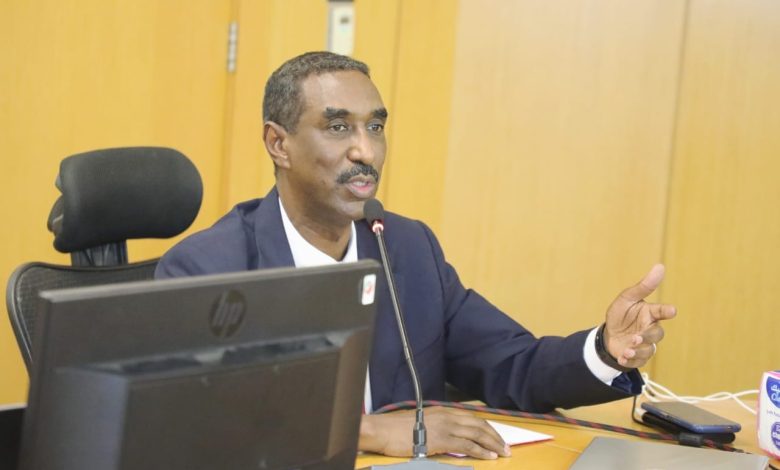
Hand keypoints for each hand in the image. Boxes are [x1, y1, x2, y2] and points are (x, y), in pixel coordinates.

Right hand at [358, 406, 510, 458]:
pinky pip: (467, 445)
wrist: (383, 430)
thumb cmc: (396, 429)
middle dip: (494, 436)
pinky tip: (489, 457)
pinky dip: (481, 450)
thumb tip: (449, 438)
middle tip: (506, 447)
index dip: (486, 428)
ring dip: (492, 444)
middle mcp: (447, 415)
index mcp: (443, 411)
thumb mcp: (421, 423)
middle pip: (478, 424)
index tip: (496, 436)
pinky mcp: (442, 439)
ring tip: (503, 452)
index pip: (471, 418)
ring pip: (476, 434)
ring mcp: (445, 426)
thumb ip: (437, 427)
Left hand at [604, 264, 676, 368]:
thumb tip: (660, 266)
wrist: (608, 336)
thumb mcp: (626, 299)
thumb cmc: (620, 315)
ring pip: (649, 349)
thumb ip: (643, 286)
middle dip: (647, 336)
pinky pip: (639, 361)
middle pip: (657, 333)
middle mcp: (650, 329)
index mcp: (650, 313)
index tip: (671, 310)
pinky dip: (630, 360)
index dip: (666, 311)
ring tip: (626, 350)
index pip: (660, 311)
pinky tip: (622, 357)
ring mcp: (646, 344)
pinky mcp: (639, 356)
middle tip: (636, 338)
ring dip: (638, 351)